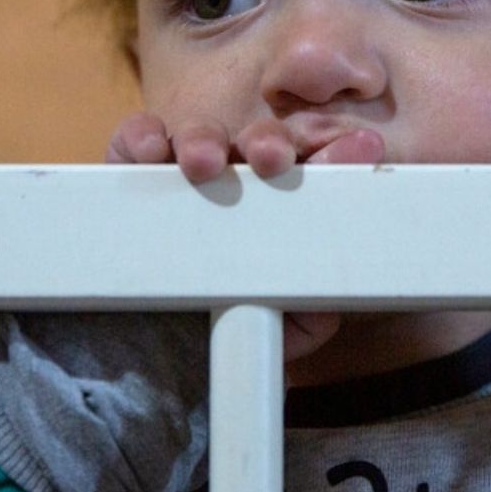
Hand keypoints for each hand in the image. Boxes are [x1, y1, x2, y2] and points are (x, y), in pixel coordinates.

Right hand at [104, 112, 385, 360]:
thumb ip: (313, 307)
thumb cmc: (229, 331)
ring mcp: (183, 173)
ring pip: (201, 135)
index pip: (316, 167)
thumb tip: (337, 283)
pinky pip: (135, 142)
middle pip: (260, 142)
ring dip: (205, 139)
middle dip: (272, 141)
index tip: (360, 148)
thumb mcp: (284, 329)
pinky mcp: (129, 174)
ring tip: (205, 163)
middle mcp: (239, 180)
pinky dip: (143, 136)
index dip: (339, 153)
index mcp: (283, 203)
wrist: (157, 356)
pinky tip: (153, 151)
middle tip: (273, 158)